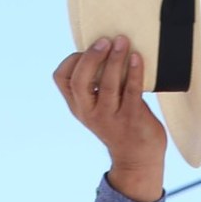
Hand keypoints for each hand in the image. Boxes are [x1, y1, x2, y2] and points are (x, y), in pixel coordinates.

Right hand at [53, 38, 165, 201]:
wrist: (138, 160)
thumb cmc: (120, 126)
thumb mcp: (98, 109)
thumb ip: (96, 86)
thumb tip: (105, 49)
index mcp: (79, 107)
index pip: (62, 79)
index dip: (72, 60)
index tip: (87, 48)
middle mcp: (90, 112)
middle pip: (80, 81)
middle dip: (92, 57)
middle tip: (105, 41)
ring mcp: (110, 117)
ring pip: (107, 84)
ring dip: (115, 59)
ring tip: (122, 41)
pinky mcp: (131, 119)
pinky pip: (131, 90)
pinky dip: (134, 71)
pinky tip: (137, 58)